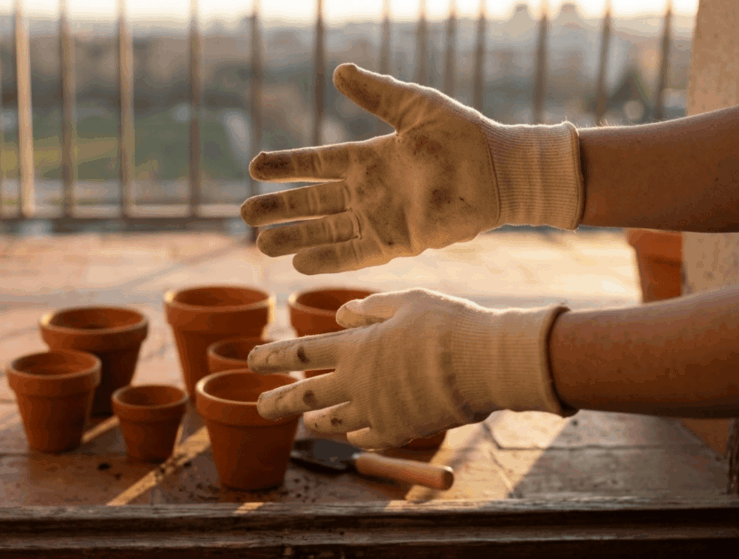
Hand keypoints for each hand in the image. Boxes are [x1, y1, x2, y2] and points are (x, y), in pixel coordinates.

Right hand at [240, 63, 582, 274]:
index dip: (285, 167)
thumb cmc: (461, 135)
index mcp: (366, 158)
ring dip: (294, 238)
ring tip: (260, 244)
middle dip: (278, 209)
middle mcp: (366, 191)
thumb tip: (339, 70)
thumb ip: (375, 93)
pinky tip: (299, 264)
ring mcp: (378, 218)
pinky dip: (327, 259)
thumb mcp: (414, 106)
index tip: (255, 167)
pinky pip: (353, 253)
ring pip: (324, 231)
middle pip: (311, 203)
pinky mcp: (396, 241)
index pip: (315, 165)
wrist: (497, 170)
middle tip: (246, 214)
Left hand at [247, 289, 572, 449]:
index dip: (273, 357)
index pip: (300, 354)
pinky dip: (356, 435)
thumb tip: (340, 314)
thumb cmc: (448, 323)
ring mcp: (377, 411)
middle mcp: (357, 384)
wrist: (486, 363)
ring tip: (305, 421)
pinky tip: (352, 434)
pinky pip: (368, 437)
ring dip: (315, 421)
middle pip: (306, 396)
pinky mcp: (400, 430)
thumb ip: (368, 308)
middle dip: (279, 401)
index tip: (252, 359)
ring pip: (334, 422)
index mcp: (355, 348)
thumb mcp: (405, 301)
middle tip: (261, 405)